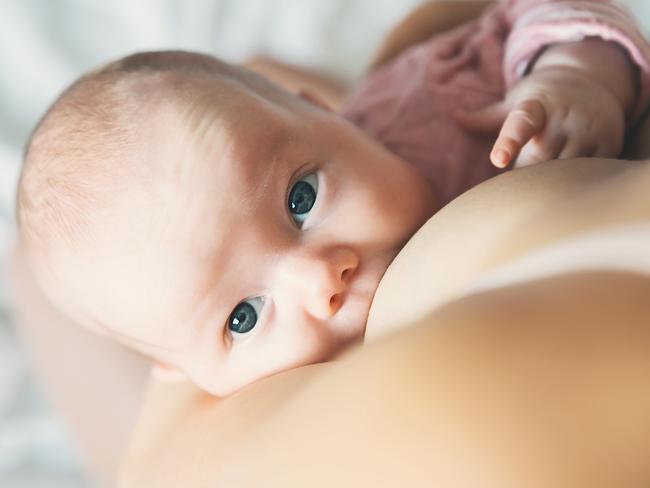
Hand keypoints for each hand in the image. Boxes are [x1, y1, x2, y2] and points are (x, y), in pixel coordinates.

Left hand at [456, 66, 625, 167]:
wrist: (592, 81)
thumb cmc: (542, 99)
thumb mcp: (515, 101)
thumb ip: (486, 117)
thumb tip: (454, 117)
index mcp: (536, 106)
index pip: (521, 124)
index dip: (509, 142)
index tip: (498, 159)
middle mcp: (564, 116)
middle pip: (538, 160)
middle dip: (525, 171)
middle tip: (521, 168)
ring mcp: (588, 130)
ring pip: (562, 171)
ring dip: (549, 179)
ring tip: (545, 169)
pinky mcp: (608, 144)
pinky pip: (587, 174)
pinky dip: (574, 180)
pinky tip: (568, 175)